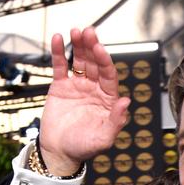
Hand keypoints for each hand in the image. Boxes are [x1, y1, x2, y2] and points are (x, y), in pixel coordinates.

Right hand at [39, 27, 129, 174]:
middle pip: (95, 63)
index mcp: (107, 100)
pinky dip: (58, 52)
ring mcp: (78, 86)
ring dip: (78, 45)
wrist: (59, 153)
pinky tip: (57, 38)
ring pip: (79, 61)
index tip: (99, 49)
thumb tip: (126, 101)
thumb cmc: (83, 148)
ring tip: (76, 31)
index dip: (105, 61)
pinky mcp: (61, 86)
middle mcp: (94, 90)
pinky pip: (60, 66)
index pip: (109, 75)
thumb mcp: (103, 139)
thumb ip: (116, 121)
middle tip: (88, 32)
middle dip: (92, 47)